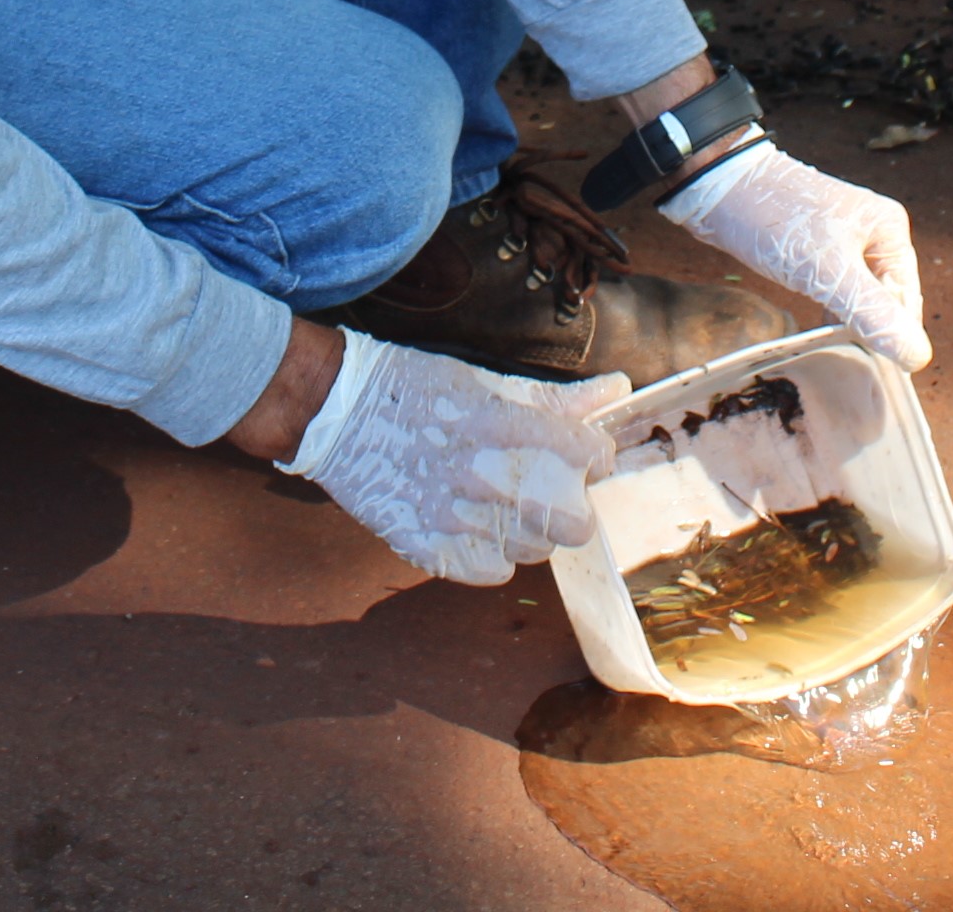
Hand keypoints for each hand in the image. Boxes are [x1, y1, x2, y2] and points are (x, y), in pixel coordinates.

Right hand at [286, 330, 626, 583]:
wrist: (337, 410)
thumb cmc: (414, 389)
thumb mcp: (484, 381)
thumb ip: (553, 397)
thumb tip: (616, 390)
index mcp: (497, 422)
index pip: (582, 453)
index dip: (596, 455)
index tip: (590, 453)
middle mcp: (478, 473)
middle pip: (570, 522)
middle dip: (574, 507)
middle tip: (557, 492)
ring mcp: (449, 515)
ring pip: (532, 550)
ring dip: (533, 532)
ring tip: (513, 508)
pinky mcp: (422, 543)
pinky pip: (488, 571)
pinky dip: (495, 557)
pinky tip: (485, 533)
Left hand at [663, 142, 931, 370]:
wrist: (717, 188)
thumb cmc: (775, 220)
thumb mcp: (827, 272)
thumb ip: (873, 313)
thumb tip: (918, 356)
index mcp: (890, 231)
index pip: (906, 302)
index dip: (892, 338)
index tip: (871, 369)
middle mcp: (875, 235)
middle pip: (886, 301)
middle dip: (870, 331)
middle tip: (846, 362)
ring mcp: (846, 242)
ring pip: (860, 299)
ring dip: (849, 325)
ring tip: (833, 352)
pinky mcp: (818, 251)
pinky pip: (836, 292)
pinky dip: (831, 313)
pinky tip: (819, 334)